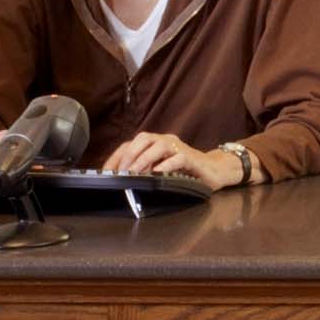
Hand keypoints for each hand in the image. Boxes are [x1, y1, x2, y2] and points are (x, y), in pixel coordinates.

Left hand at [100, 128, 244, 184]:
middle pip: (142, 139)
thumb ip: (144, 170)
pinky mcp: (190, 157)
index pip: (130, 144)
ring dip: (143, 159)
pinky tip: (157, 174)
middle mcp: (165, 140)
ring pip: (158, 146)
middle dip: (129, 155)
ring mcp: (178, 147)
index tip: (105, 173)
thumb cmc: (185, 171)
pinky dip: (165, 166)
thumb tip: (122, 180)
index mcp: (155, 143)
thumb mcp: (160, 170)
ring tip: (134, 173)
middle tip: (121, 172)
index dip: (116, 157)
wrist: (214, 170)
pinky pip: (176, 158)